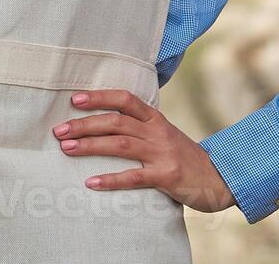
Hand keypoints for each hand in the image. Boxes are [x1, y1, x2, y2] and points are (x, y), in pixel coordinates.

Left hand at [50, 88, 237, 212]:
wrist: (219, 179)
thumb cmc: (184, 157)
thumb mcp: (164, 135)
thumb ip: (140, 128)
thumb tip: (102, 124)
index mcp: (155, 119)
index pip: (125, 100)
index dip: (99, 97)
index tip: (74, 99)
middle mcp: (157, 132)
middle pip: (116, 121)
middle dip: (84, 124)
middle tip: (59, 130)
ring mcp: (162, 153)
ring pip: (120, 145)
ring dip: (90, 146)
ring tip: (67, 148)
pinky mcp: (166, 176)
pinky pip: (134, 177)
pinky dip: (110, 179)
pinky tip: (91, 182)